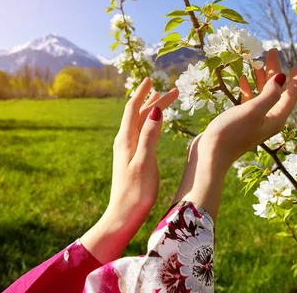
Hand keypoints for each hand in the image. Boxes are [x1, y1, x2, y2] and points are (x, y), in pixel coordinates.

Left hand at [108, 77, 178, 219]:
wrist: (123, 215)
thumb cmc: (136, 192)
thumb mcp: (145, 162)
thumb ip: (150, 136)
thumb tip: (155, 110)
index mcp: (126, 140)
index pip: (133, 109)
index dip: (142, 94)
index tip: (151, 79)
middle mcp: (124, 141)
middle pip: (139, 114)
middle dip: (154, 100)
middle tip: (174, 91)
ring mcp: (127, 150)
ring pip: (140, 123)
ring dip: (152, 110)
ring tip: (163, 100)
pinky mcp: (132, 158)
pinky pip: (141, 133)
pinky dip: (150, 123)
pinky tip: (155, 124)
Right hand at [198, 48, 296, 174]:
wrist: (210, 154)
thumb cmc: (232, 132)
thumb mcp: (253, 111)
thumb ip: (269, 94)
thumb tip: (282, 77)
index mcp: (276, 118)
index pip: (291, 95)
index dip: (296, 79)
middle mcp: (268, 119)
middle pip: (276, 91)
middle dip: (275, 72)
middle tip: (271, 52)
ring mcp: (254, 120)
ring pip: (262, 94)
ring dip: (260, 78)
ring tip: (256, 61)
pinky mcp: (241, 120)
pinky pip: (249, 100)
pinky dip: (247, 88)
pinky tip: (241, 78)